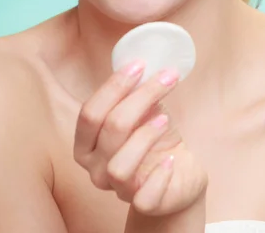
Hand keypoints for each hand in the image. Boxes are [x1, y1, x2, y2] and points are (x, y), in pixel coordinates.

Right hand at [73, 60, 207, 216]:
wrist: (178, 172)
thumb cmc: (153, 137)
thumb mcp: (142, 111)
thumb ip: (134, 92)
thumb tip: (142, 60)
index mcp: (86, 143)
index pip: (89, 113)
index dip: (113, 87)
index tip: (139, 65)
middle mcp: (94, 168)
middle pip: (110, 129)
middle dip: (139, 98)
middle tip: (165, 78)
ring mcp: (117, 190)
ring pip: (119, 165)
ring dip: (145, 136)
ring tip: (164, 119)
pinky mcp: (143, 205)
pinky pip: (144, 197)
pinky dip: (159, 175)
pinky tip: (171, 158)